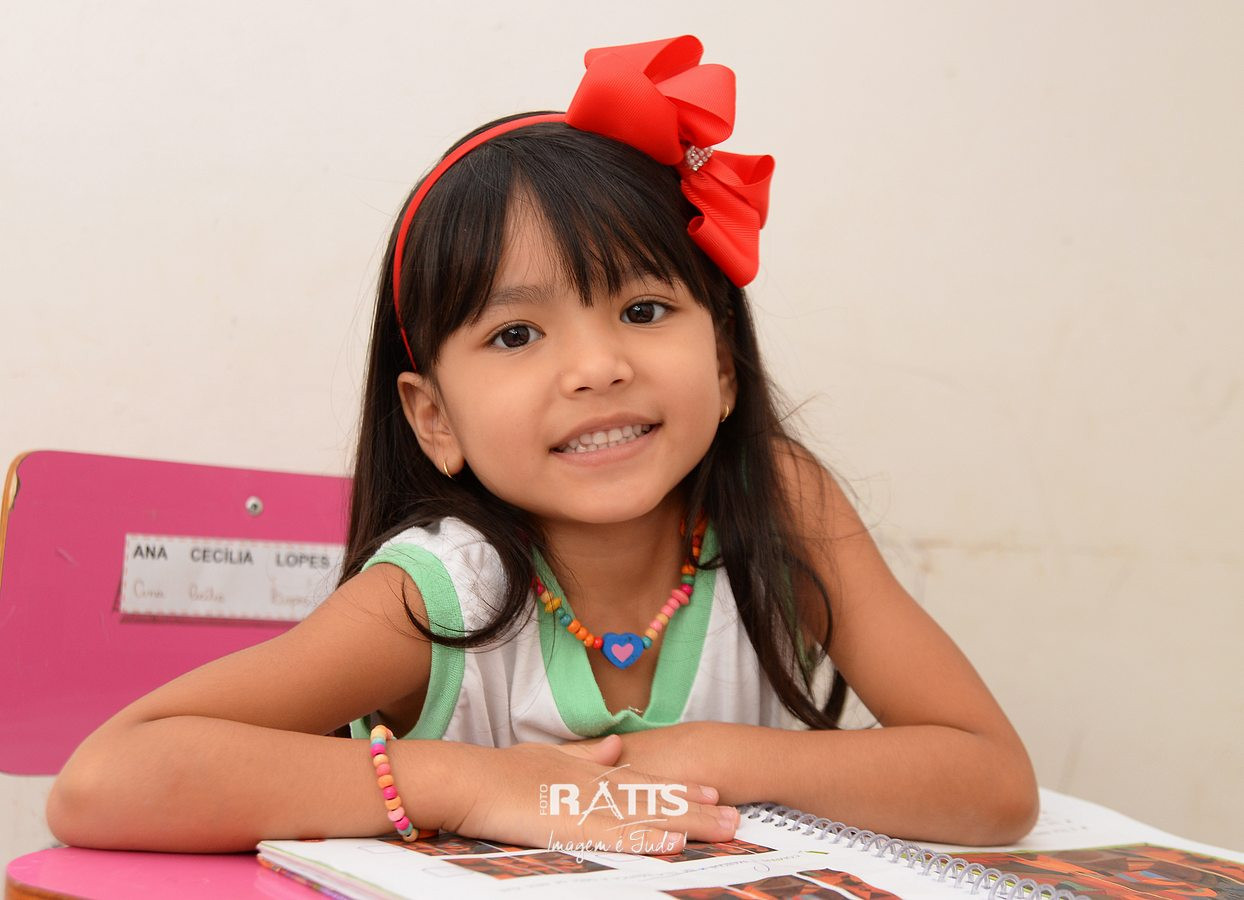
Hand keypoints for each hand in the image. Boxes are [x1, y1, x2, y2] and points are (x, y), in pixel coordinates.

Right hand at [448, 734, 737, 854]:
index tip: (712, 790)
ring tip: (724, 829)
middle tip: (737, 815)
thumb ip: (586, 753)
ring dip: (689, 824)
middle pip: (657, 798)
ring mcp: (589, 806)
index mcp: (591, 771)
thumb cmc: (500, 771)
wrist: (470, 779)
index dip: (681, 787)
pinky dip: (648, 838)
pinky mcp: (573, 826)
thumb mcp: (548, 755)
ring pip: (649, 816)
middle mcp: (598, 786)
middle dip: (699, 808)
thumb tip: (618, 743)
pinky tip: (676, 843)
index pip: (646, 780)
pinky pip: (619, 835)